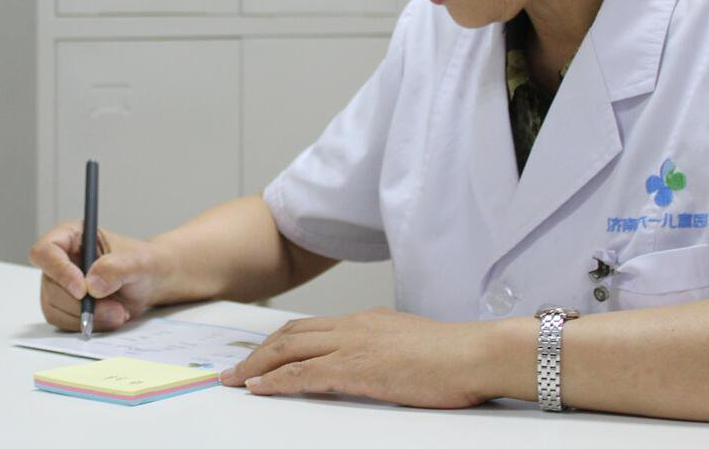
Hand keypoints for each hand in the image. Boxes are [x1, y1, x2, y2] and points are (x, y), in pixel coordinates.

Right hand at [29, 221, 163, 331]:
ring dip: (87, 317)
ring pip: (54, 307)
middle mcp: (60, 259)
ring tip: (118, 312)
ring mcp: (58, 284)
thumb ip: (116, 268)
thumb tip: (91, 285)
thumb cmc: (142, 263)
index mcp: (71, 235)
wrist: (149, 282)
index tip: (82, 290)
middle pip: (50, 285)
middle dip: (81, 304)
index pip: (46, 251)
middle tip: (115, 309)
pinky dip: (87, 324)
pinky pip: (63, 322)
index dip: (59, 271)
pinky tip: (109, 317)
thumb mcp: (137, 261)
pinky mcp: (63, 306)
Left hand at [219, 308, 502, 407]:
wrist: (474, 353)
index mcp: (366, 320)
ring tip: (235, 380)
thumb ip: (386, 346)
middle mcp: (353, 326)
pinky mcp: (355, 369)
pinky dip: (275, 380)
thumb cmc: (455, 356)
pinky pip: (303, 373)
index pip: (310, 326)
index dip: (279, 340)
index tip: (260, 353)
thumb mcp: (411, 343)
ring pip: (288, 350)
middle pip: (290, 334)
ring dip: (256, 365)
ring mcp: (352, 345)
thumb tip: (375, 358)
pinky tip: (258, 389)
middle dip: (257, 352)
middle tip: (234, 370)